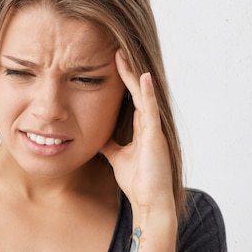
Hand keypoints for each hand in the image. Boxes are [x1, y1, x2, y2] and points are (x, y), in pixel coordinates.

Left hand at [100, 50, 174, 213]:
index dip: (122, 79)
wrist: (150, 201)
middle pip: (137, 90)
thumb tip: (96, 134)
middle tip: (117, 49)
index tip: (113, 61)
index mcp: (141, 127)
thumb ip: (109, 143)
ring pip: (142, 94)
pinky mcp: (155, 134)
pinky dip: (146, 92)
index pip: (130, 96)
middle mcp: (149, 123)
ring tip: (123, 55)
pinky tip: (142, 76)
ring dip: (133, 75)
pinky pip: (150, 109)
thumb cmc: (137, 181)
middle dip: (126, 70)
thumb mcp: (117, 156)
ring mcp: (153, 127)